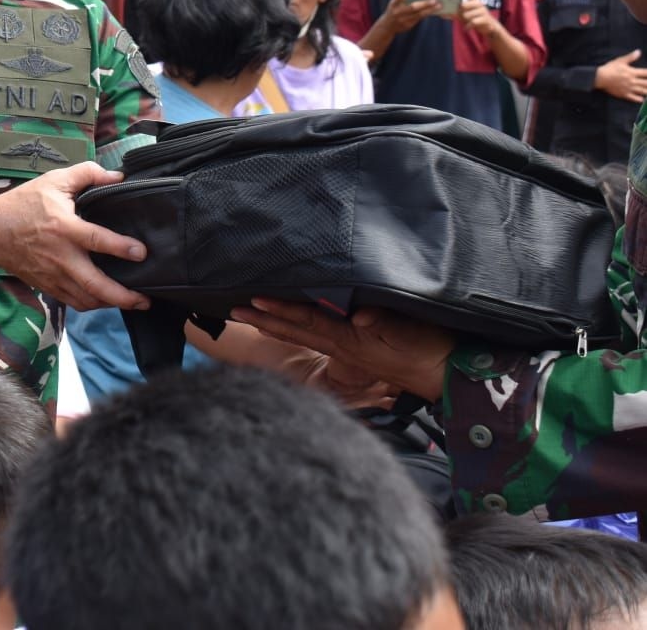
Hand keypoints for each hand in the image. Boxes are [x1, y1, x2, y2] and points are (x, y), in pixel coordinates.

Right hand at [0, 162, 150, 312]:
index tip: (142, 253)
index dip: (121, 248)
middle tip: (145, 299)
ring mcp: (54, 275)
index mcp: (64, 228)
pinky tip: (106, 300)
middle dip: (123, 296)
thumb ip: (87, 173)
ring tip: (133, 302)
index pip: (97, 240)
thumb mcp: (53, 180)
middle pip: (95, 285)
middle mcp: (61, 257)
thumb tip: (117, 176)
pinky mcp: (48, 286)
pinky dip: (93, 304)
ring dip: (112, 304)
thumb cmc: (22, 204)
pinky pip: (75, 302)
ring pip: (87, 300)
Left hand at [230, 299, 453, 401]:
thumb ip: (382, 323)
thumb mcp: (407, 332)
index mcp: (348, 337)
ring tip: (250, 315)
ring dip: (276, 324)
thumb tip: (359, 317)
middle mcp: (342, 343)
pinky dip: (300, 329)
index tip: (252, 302)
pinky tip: (289, 326)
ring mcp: (348, 349)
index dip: (279, 311)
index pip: (306, 320)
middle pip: (295, 329)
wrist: (447, 377)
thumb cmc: (429, 350)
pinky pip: (321, 337)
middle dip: (264, 319)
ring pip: (304, 334)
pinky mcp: (357, 352)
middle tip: (233, 310)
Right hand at [378, 0, 442, 33]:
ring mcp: (402, 20)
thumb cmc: (395, 9)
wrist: (387, 26)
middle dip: (424, 3)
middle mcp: (397, 12)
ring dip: (429, 10)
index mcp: (393, 4)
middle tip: (435, 0)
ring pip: (418, 14)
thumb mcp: (395, 1)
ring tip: (439, 6)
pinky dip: (427, 14)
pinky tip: (434, 11)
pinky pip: (419, 19)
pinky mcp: (407, 26)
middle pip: (412, 7)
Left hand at [455, 0, 501, 36]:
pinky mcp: (485, 19)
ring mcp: (483, 11)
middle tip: (461, 15)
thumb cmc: (474, 18)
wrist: (489, 27)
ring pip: (467, 15)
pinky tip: (467, 28)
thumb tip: (440, 13)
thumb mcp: (463, 15)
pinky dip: (467, 26)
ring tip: (467, 22)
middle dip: (460, 11)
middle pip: (464, 4)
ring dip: (465, 20)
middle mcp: (479, 3)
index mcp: (473, 0)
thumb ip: (453, 13)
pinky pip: (472, 22)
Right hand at [595, 49, 646, 102]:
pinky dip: (639, 99)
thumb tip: (639, 51)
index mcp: (632, 72)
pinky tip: (642, 99)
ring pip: (642, 91)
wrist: (600, 78)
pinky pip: (634, 98)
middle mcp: (632, 81)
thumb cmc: (610, 68)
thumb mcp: (620, 61)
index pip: (646, 73)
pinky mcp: (624, 94)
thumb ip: (630, 57)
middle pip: (646, 83)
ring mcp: (629, 88)